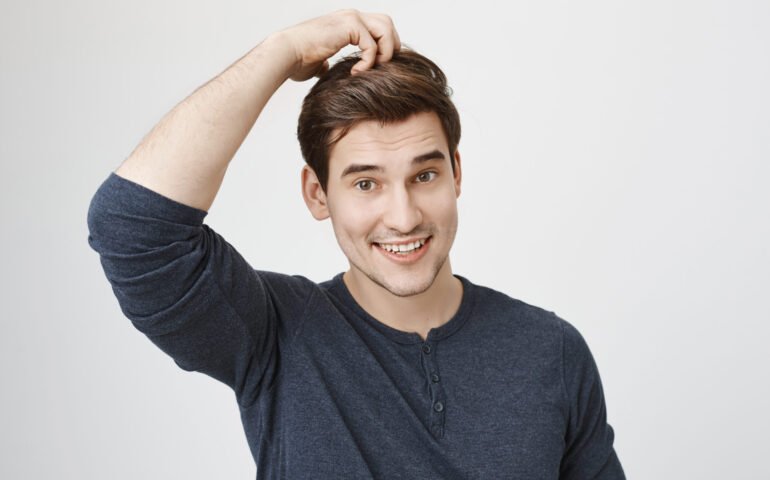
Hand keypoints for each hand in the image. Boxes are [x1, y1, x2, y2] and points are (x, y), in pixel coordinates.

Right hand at [278, 9, 401, 81]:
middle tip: (381, 67)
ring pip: (385, 29)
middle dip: (391, 46)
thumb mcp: (318, 63)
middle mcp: (351, 16)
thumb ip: (328, 64)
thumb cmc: (296, 61)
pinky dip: (369, 62)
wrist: (285, 54)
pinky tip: (355, 72)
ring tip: (371, 69)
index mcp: (346, 22)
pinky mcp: (349, 26)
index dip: (383, 46)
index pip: (378, 27)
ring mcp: (351, 18)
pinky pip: (372, 45)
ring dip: (384, 52)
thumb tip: (327, 71)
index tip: (376, 68)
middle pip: (387, 23)